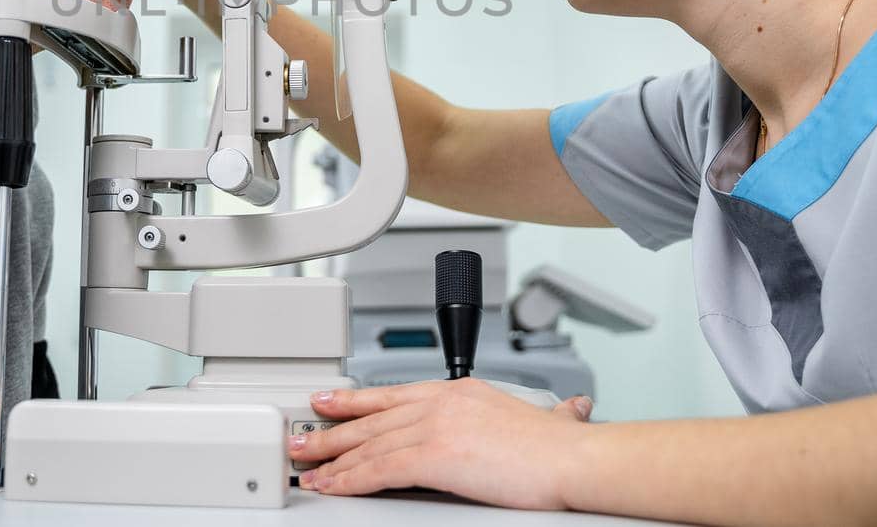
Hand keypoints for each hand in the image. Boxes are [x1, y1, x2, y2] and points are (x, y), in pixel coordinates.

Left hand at [288, 378, 594, 508]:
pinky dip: (352, 479)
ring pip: (369, 443)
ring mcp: (436, 425)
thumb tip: (569, 410)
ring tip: (308, 467)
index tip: (330, 401)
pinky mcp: (436, 454)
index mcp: (459, 391)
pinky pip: (381, 469)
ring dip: (333, 458)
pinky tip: (335, 486)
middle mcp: (442, 401)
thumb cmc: (560, 448)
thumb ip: (539, 416)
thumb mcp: (540, 418)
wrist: (573, 459)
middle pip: (373, 417)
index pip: (393, 394)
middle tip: (302, 438)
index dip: (355, 399)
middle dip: (332, 430)